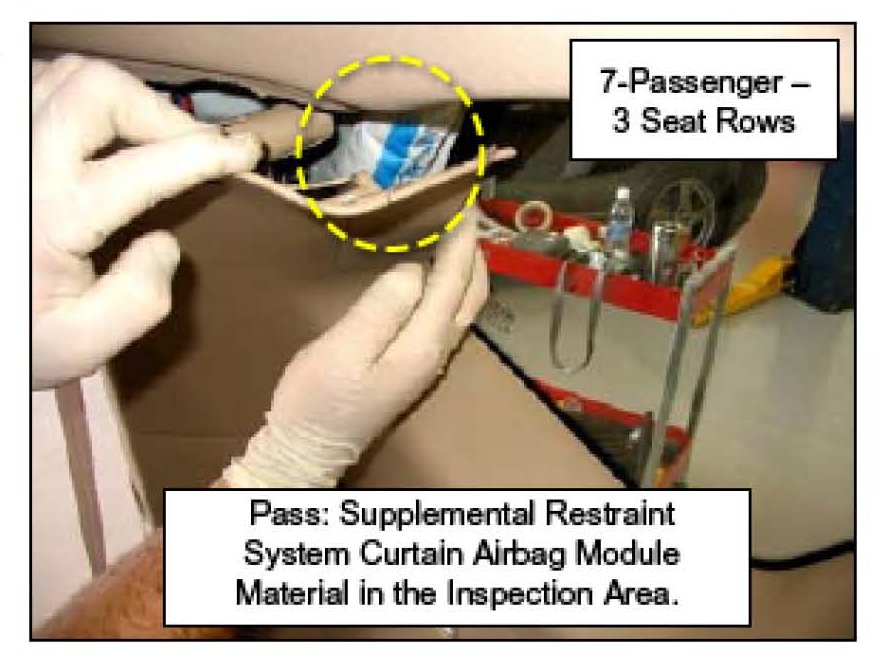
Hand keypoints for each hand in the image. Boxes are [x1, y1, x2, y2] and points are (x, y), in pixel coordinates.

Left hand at [32, 55, 261, 388]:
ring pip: (72, 76)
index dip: (204, 153)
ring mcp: (8, 141)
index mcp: (52, 218)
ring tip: (154, 141)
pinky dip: (89, 99)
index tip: (246, 153)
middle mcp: (22, 164)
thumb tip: (165, 241)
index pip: (141, 166)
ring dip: (126, 102)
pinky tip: (107, 136)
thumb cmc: (22, 335)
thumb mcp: (83, 345)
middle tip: (194, 147)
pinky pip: (48, 83)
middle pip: (100, 92)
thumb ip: (136, 300)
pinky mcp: (3, 134)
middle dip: (162, 114)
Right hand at [223, 216, 488, 487]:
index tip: (463, 205)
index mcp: (422, 344)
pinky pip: (446, 316)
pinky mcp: (414, 365)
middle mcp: (436, 352)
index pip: (454, 282)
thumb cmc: (319, 399)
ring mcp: (428, 361)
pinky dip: (450, 288)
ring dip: (465, 270)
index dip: (461, 242)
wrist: (311, 447)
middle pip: (472, 295)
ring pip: (463, 307)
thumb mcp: (343, 350)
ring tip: (453, 237)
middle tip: (463, 215)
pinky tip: (432, 276)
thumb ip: (382, 309)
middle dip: (474, 252)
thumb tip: (414, 269)